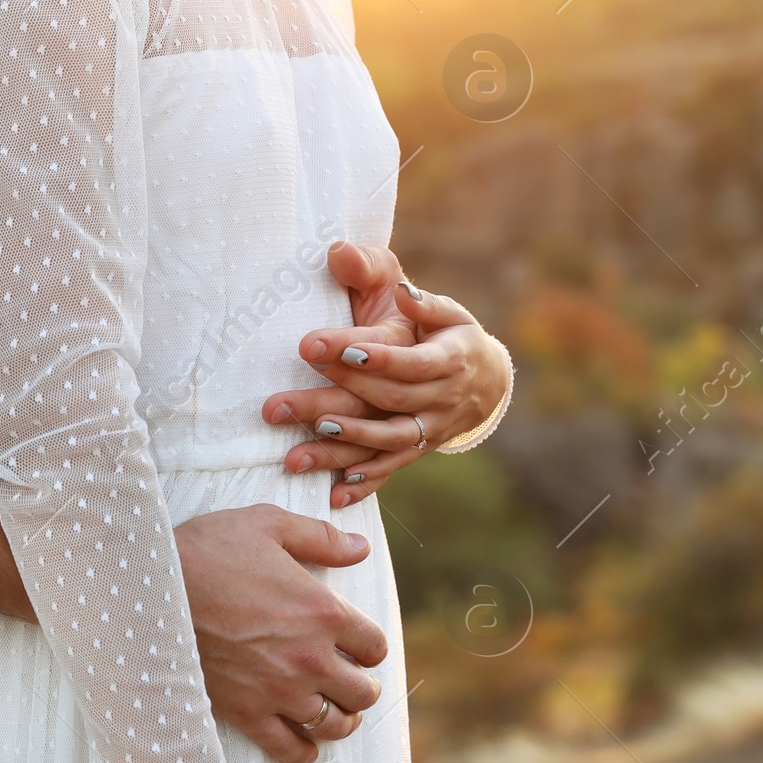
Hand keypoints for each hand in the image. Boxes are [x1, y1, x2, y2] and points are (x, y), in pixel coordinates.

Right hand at [175, 504, 387, 762]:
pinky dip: (303, 751)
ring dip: (342, 720)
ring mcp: (279, 690)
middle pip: (362, 692)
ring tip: (337, 711)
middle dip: (363, 687)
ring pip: (334, 725)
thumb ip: (321, 539)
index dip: (371, 646)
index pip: (374, 645)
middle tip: (353, 681)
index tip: (360, 646)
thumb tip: (362, 549)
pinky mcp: (246, 712)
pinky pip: (288, 748)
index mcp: (323, 611)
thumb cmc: (209, 550)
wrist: (152, 588)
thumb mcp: (268, 525)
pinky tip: (306, 745)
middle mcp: (310, 657)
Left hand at [263, 242, 511, 507]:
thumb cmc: (447, 330)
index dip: (365, 355)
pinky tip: (333, 492)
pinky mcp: (417, 448)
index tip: (315, 346)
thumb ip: (406, 287)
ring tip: (297, 450)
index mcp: (448, 357)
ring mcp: (430, 428)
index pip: (404, 359)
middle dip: (330, 400)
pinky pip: (391, 469)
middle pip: (384, 401)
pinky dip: (364, 483)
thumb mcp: (438, 304)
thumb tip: (371, 270)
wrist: (486, 378)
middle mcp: (441, 398)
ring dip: (341, 447)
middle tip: (277, 404)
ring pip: (385, 441)